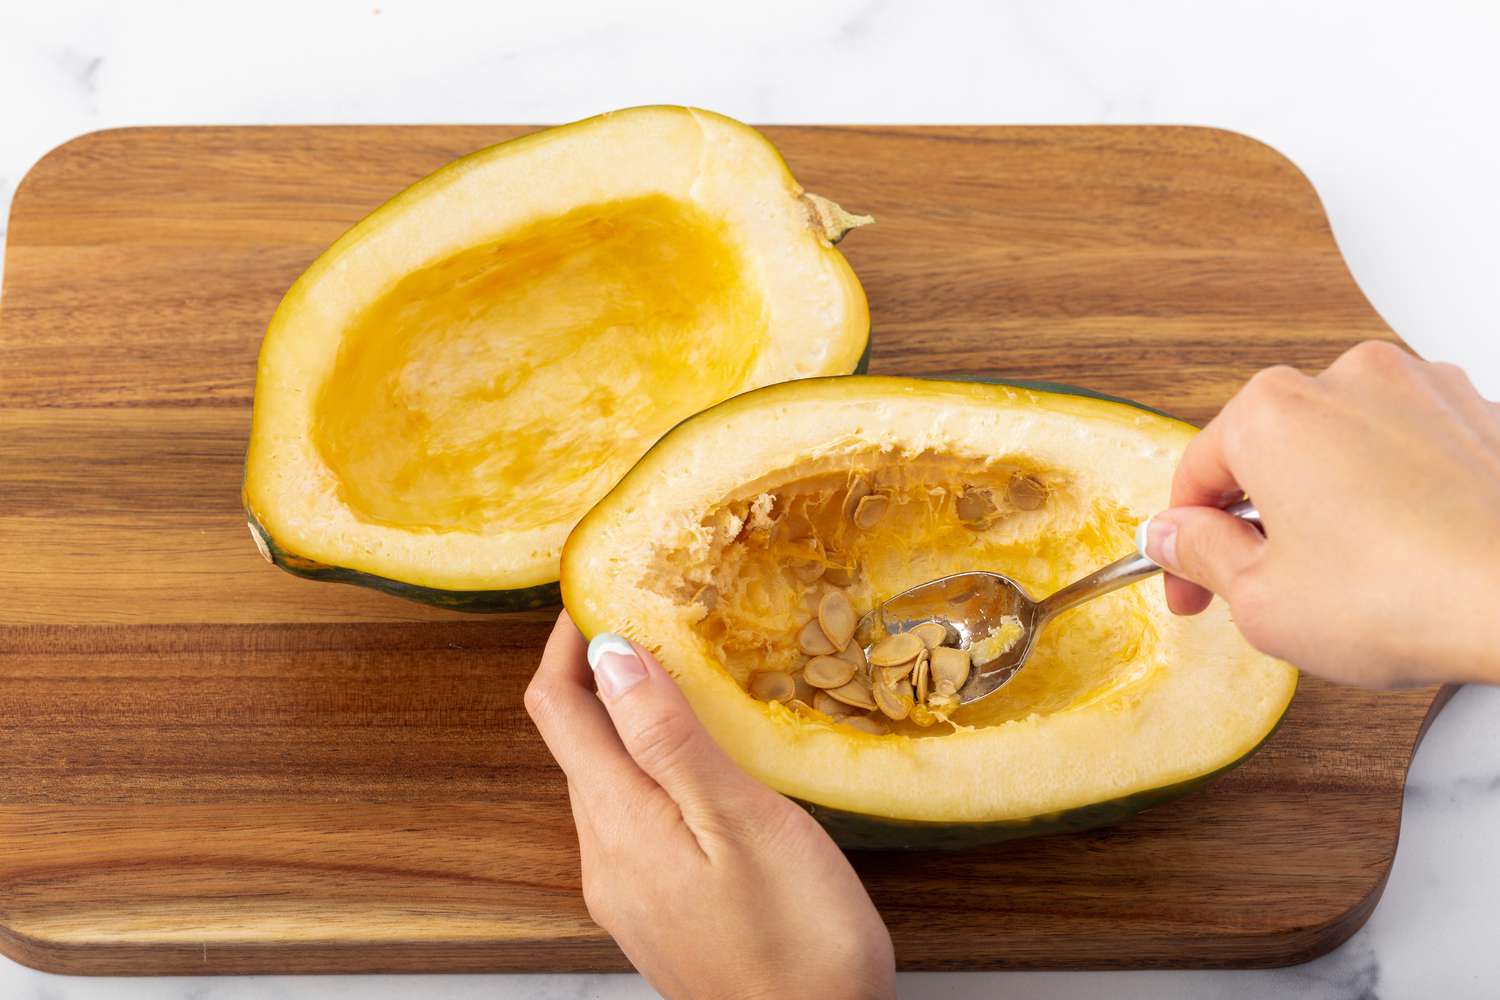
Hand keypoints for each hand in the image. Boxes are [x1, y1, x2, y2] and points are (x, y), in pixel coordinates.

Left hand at [525, 614, 895, 999]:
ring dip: (627, 720)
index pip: (557, 709)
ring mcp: (626, 890)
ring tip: (685, 677)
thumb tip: (609, 655)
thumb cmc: (797, 944)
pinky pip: (634, 818)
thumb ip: (667, 737)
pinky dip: (651, 768)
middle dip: (599, 673)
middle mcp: (604, 858)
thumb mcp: (739, 821)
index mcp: (618, 824)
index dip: (565, 642)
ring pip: (606, 779)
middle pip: (576, 742)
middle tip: (653, 618)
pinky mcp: (656, 911)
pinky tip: (701, 763)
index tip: (597, 591)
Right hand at [1142, 340, 1499, 687]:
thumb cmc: (1408, 598)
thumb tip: (1175, 536)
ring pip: (1343, 448)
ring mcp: (1422, 389)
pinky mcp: (1480, 417)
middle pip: (1271, 452)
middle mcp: (1346, 379)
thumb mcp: (1262, 601)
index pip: (1198, 474)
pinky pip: (1411, 453)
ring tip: (1350, 577)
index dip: (1183, 542)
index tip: (1190, 584)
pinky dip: (1397, 495)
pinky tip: (1408, 556)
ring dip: (1330, 503)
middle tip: (1267, 587)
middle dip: (1261, 519)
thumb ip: (1201, 555)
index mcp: (1273, 411)